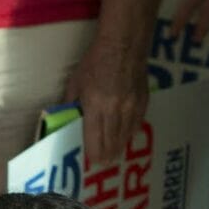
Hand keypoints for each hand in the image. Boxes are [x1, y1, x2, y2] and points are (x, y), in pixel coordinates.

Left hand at [67, 35, 147, 169]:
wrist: (124, 46)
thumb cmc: (95, 62)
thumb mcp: (75, 82)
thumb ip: (70, 103)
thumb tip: (64, 118)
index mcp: (96, 106)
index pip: (96, 139)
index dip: (95, 154)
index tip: (93, 162)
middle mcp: (115, 110)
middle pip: (112, 142)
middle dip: (107, 155)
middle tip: (103, 163)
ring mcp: (132, 107)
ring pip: (126, 136)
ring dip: (119, 147)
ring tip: (114, 154)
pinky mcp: (143, 102)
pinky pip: (137, 124)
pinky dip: (130, 133)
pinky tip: (126, 137)